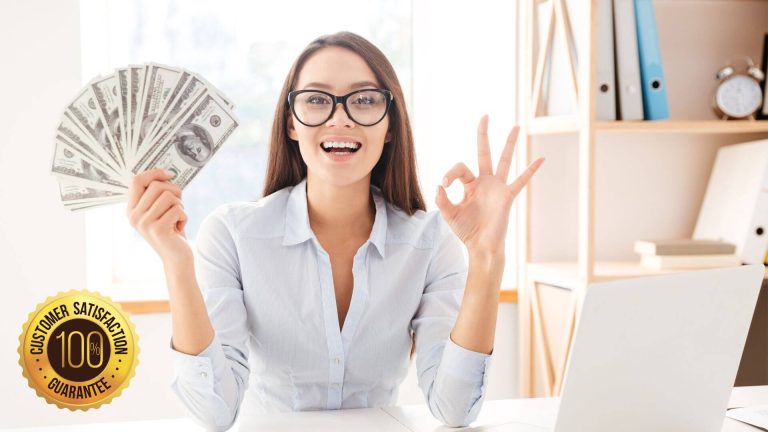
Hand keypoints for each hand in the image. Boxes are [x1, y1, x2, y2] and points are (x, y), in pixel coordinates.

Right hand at [127, 168, 191, 268]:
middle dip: (174, 192)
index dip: (154, 173)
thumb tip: (167, 172)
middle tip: (178, 204)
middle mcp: (134, 216)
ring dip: (180, 206)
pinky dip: (184, 217)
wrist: (176, 258)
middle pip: (156, 186)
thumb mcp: (160, 210)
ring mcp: (144, 223)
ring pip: (169, 197)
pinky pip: (178, 209)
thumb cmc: (171, 230)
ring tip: (177, 218)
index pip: (136, 181)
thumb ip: (157, 194)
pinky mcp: (158, 230)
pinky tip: (179, 228)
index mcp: (131, 209)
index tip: (169, 173)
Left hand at [435, 115, 544, 255]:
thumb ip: (442, 200)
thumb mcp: (449, 214)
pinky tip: (541, 158)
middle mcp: (484, 182)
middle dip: (483, 135)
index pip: (460, 168)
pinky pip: (521, 181)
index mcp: (470, 185)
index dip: (451, 173)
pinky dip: (531, 170)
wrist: (481, 246)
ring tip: (516, 126)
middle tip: (485, 116)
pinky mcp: (507, 196)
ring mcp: (497, 188)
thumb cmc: (466, 231)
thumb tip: (439, 185)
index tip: (445, 186)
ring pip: (504, 160)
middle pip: (484, 153)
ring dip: (510, 143)